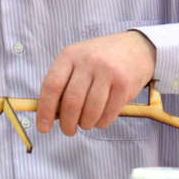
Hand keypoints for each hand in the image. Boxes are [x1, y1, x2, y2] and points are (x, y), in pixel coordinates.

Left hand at [36, 31, 155, 135]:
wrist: (136, 48)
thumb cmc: (100, 58)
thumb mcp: (78, 60)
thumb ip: (64, 82)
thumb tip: (51, 114)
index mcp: (70, 55)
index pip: (52, 85)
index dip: (45, 109)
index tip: (43, 127)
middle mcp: (88, 61)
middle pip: (71, 102)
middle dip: (67, 123)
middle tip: (68, 130)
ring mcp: (107, 72)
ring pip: (90, 111)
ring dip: (85, 124)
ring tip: (85, 124)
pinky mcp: (124, 84)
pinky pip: (108, 113)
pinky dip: (101, 123)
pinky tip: (100, 120)